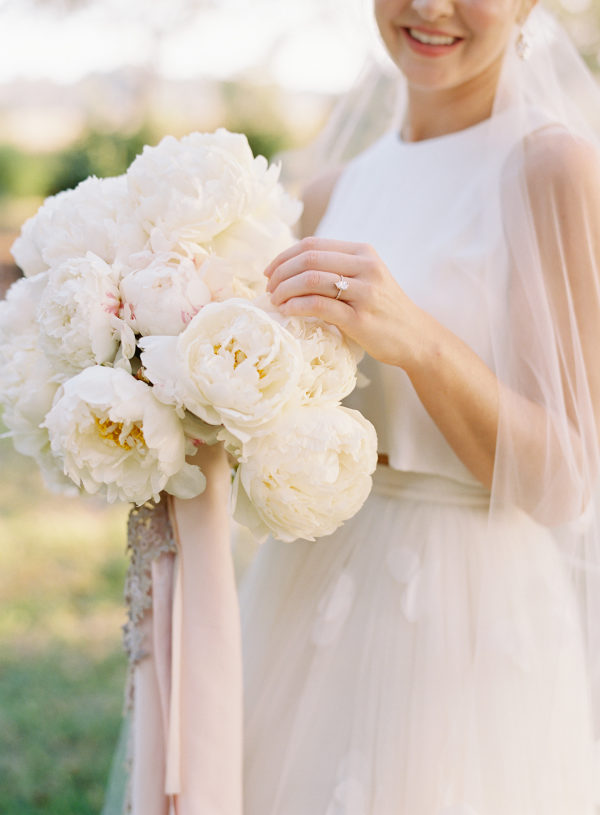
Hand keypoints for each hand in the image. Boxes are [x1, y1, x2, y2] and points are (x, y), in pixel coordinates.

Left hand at [265, 236, 426, 369]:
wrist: (416, 338)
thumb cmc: (384, 310)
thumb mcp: (366, 279)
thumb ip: (338, 269)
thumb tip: (292, 268)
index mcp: (363, 252)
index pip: (313, 245)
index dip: (284, 256)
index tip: (269, 272)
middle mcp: (365, 267)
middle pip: (309, 259)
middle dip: (281, 273)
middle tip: (269, 289)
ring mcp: (364, 292)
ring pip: (311, 279)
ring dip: (285, 290)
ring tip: (274, 301)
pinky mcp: (360, 318)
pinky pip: (319, 305)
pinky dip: (296, 306)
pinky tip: (286, 311)